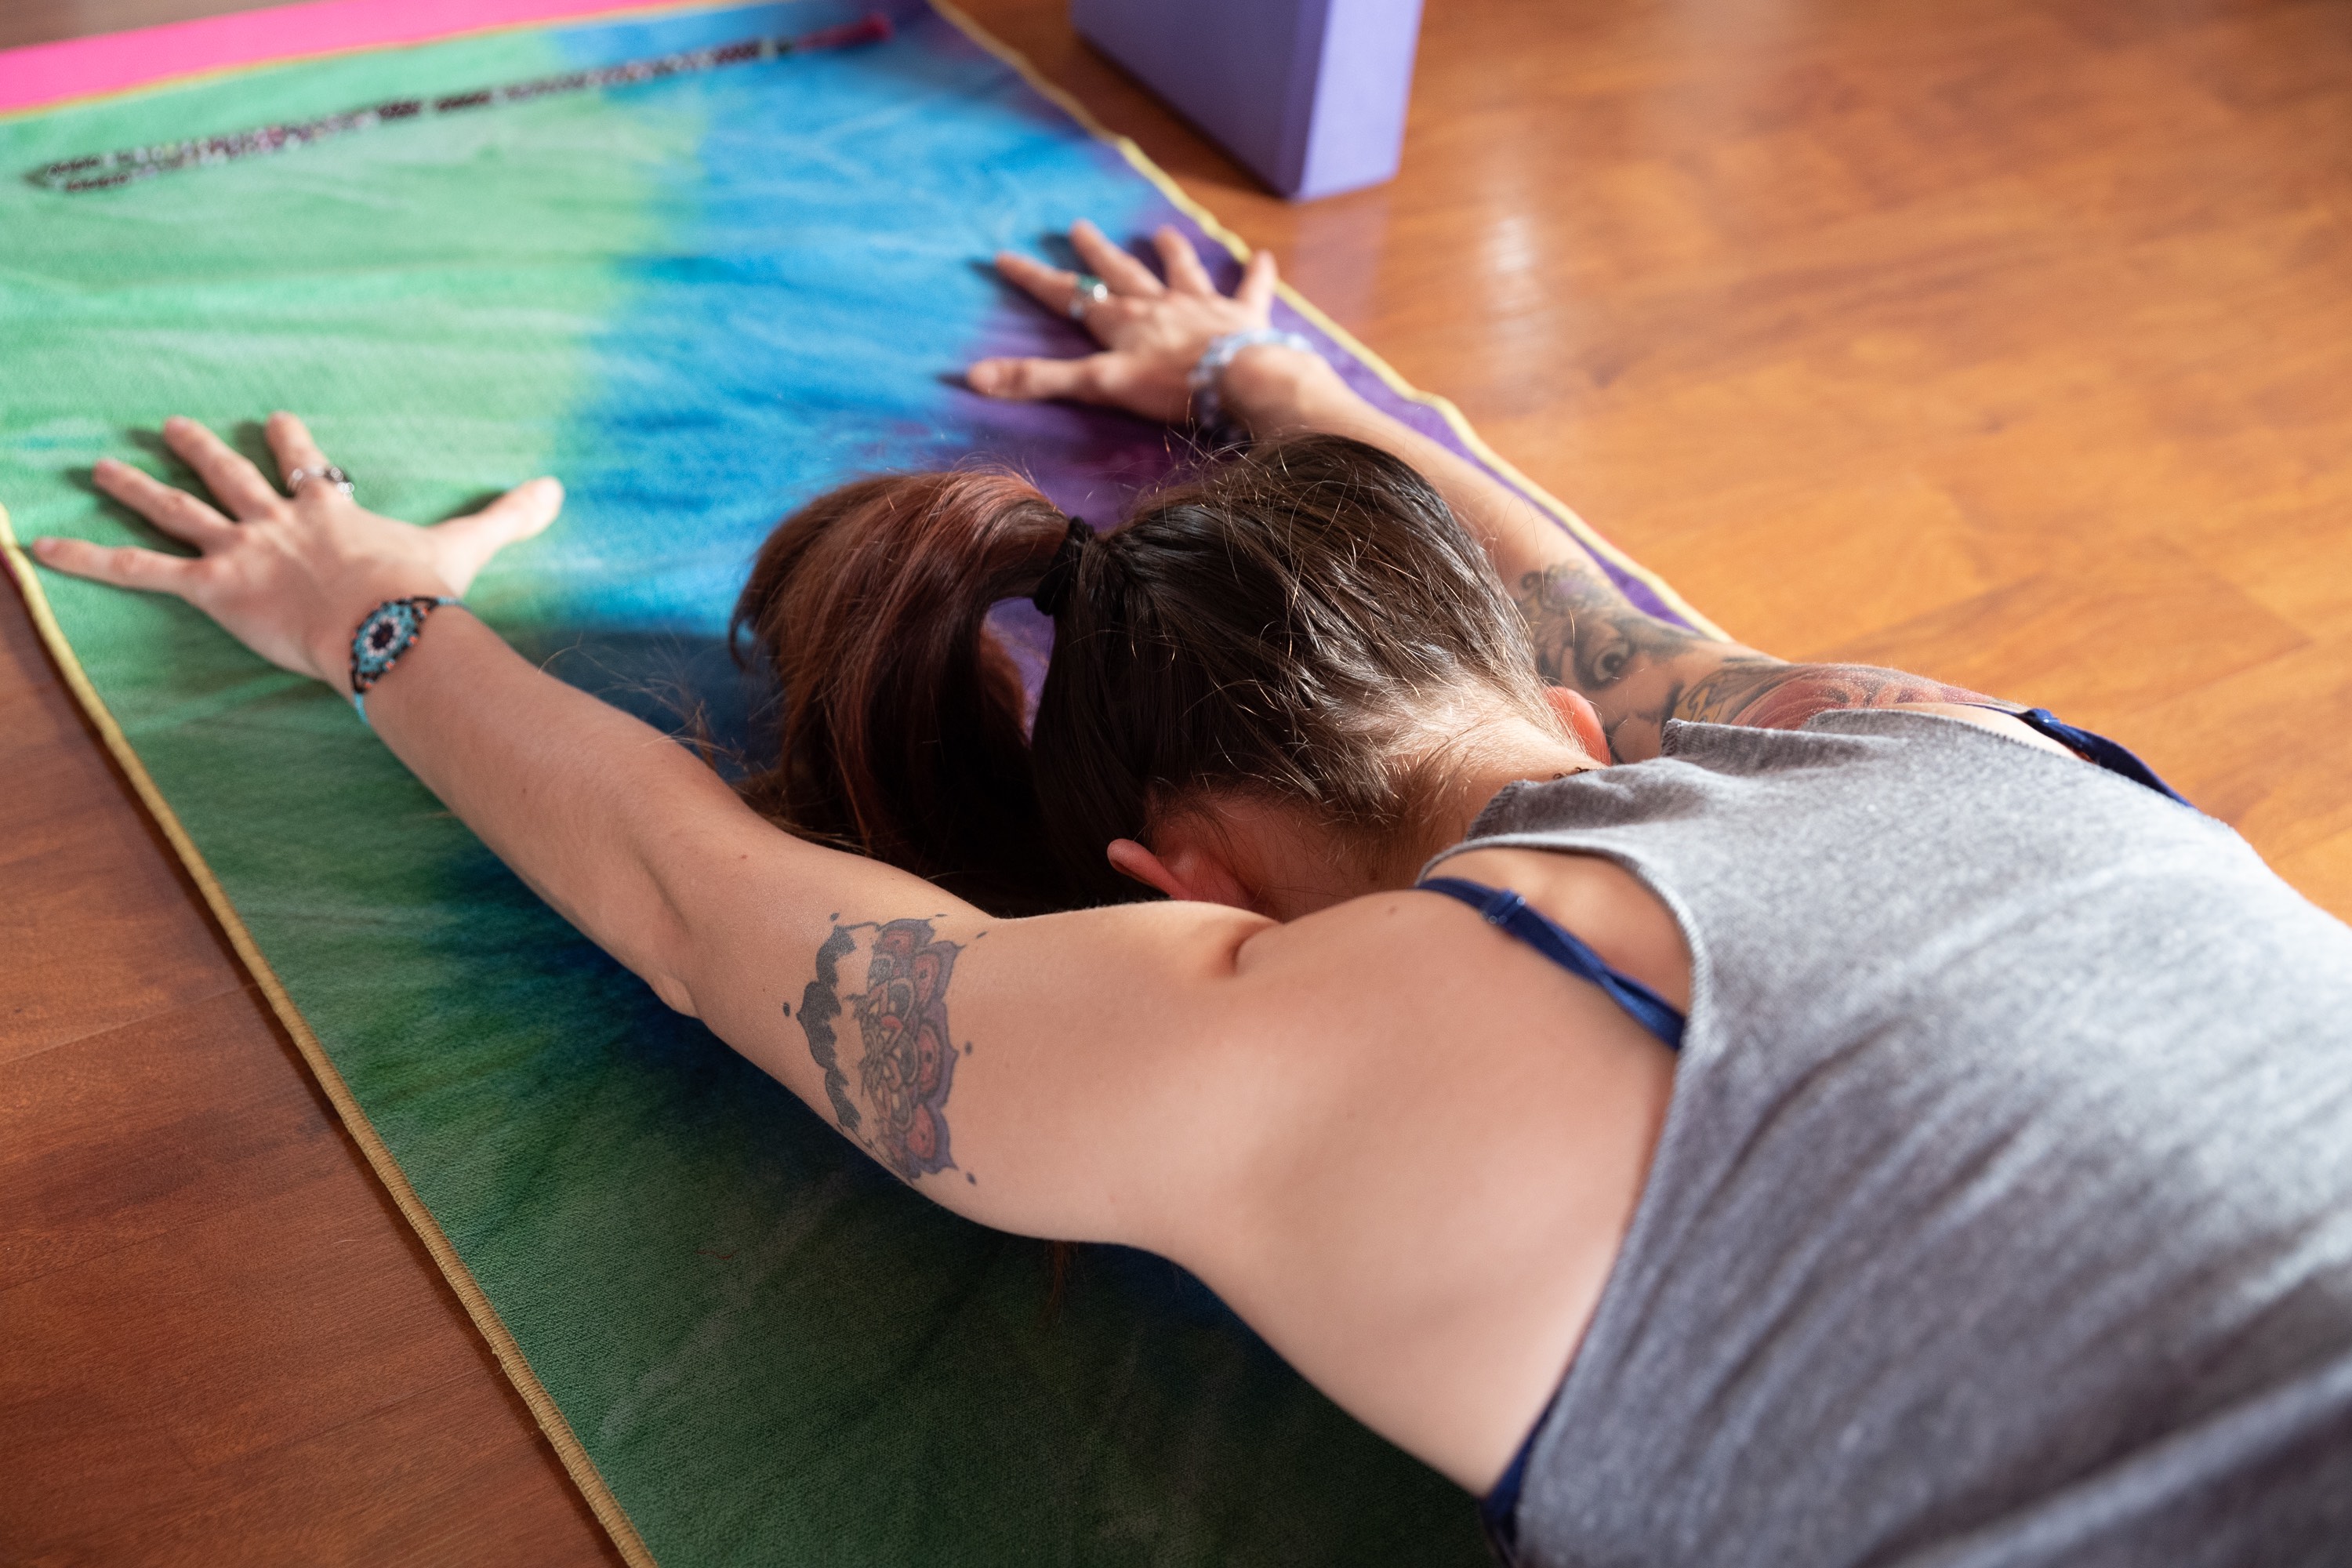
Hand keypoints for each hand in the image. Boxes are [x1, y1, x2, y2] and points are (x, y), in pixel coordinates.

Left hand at [31, 413, 559, 695]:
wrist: (387, 623)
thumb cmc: (423, 591)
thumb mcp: (468, 547)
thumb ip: (509, 516)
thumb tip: (560, 487)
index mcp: (331, 509)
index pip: (305, 466)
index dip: (290, 443)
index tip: (276, 420)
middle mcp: (278, 519)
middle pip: (231, 474)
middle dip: (201, 449)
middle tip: (170, 425)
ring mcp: (241, 549)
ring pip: (177, 511)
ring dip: (135, 487)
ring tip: (97, 466)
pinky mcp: (213, 586)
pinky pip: (140, 571)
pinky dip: (89, 560)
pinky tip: (39, 548)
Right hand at [970, 219, 1295, 422]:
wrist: (1239, 381)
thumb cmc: (1169, 386)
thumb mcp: (1097, 386)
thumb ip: (1039, 380)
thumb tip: (973, 377)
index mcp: (1121, 322)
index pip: (1068, 295)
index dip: (1034, 278)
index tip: (1004, 256)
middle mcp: (1158, 305)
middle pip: (1121, 273)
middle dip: (1097, 252)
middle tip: (1079, 225)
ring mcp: (1203, 307)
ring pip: (1182, 271)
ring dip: (1171, 252)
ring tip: (1160, 232)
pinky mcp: (1244, 318)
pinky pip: (1250, 290)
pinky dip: (1256, 274)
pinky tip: (1262, 257)